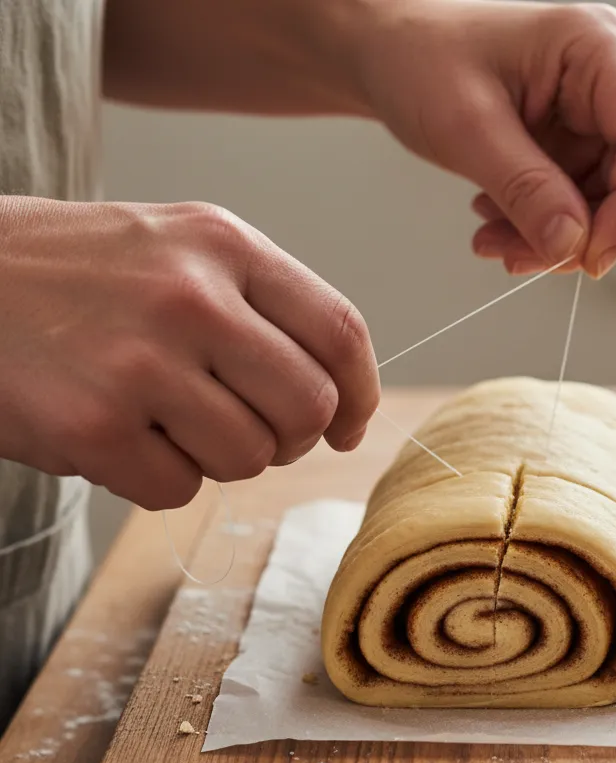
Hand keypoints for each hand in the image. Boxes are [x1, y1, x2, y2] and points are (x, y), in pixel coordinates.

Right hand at [0, 197, 378, 509]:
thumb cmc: (78, 277)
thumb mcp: (176, 250)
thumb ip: (262, 308)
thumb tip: (340, 402)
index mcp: (223, 243)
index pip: (341, 332)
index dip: (361, 394)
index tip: (349, 427)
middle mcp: (191, 295)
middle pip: (310, 407)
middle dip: (291, 438)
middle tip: (249, 432)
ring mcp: (141, 360)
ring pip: (251, 457)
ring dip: (219, 458)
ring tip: (164, 420)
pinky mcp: (94, 425)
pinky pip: (180, 489)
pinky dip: (157, 478)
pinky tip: (116, 435)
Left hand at [350, 0, 615, 276]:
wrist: (390, 53)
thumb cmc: (420, 59)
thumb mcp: (467, 127)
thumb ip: (525, 188)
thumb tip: (573, 246)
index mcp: (597, 49)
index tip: (591, 259)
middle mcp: (610, 80)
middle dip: (585, 233)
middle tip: (521, 257)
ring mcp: (594, 116)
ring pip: (608, 205)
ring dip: (554, 238)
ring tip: (491, 239)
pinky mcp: (575, 145)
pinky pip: (579, 207)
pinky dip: (541, 229)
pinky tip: (494, 220)